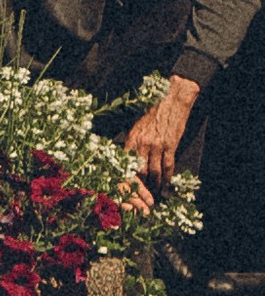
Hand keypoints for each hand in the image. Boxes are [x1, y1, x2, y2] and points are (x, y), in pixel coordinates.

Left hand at [125, 74, 199, 190]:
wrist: (170, 99)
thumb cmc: (151, 111)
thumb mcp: (136, 126)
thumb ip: (132, 143)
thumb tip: (129, 160)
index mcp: (131, 139)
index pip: (125, 164)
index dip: (126, 178)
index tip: (126, 188)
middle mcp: (142, 144)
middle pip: (139, 171)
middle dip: (140, 186)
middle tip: (142, 196)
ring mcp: (157, 145)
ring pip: (154, 172)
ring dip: (155, 185)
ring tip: (155, 193)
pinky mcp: (170, 145)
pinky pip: (168, 165)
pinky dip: (167, 177)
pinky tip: (167, 183)